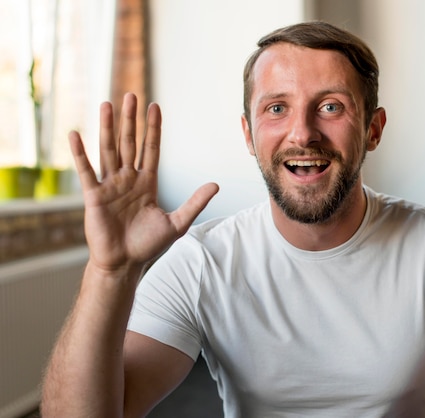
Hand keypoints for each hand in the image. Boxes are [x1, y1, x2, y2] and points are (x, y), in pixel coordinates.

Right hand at [69, 93, 218, 273]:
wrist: (125, 264)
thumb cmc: (148, 245)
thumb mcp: (177, 223)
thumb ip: (195, 202)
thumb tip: (215, 185)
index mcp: (147, 182)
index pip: (151, 149)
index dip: (153, 129)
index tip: (154, 106)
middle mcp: (128, 179)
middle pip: (129, 143)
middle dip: (130, 120)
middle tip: (131, 95)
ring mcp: (110, 185)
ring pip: (109, 150)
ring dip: (108, 128)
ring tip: (107, 105)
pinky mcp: (94, 196)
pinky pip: (87, 171)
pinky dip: (80, 153)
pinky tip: (76, 134)